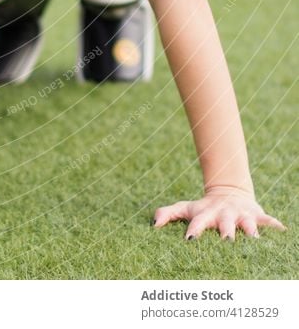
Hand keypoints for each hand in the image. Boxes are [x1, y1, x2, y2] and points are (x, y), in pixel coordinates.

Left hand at [153, 187, 286, 239]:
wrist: (228, 193)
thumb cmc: (204, 208)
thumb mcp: (186, 209)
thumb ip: (168, 213)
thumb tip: (153, 225)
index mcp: (206, 214)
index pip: (198, 222)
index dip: (194, 230)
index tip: (189, 239)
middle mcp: (223, 215)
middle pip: (225, 224)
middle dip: (226, 232)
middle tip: (227, 241)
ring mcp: (240, 214)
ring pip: (247, 223)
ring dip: (250, 231)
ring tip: (255, 240)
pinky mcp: (255, 214)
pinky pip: (266, 220)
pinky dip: (273, 224)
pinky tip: (281, 229)